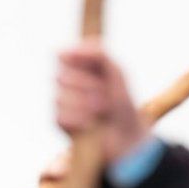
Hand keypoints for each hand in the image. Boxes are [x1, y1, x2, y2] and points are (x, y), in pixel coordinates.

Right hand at [56, 39, 148, 163]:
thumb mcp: (116, 73)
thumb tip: (64, 49)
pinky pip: (61, 116)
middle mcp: (69, 83)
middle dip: (87, 86)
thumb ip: (97, 55)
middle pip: (62, 76)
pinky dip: (80, 120)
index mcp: (82, 67)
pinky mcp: (61, 122)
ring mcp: (63, 103)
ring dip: (85, 104)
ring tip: (102, 111)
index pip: (65, 55)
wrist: (127, 138)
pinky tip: (91, 124)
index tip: (93, 68)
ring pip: (60, 97)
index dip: (77, 60)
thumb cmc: (123, 105)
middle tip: (105, 96)